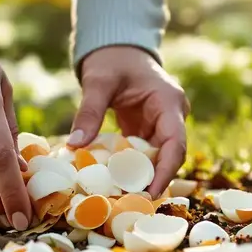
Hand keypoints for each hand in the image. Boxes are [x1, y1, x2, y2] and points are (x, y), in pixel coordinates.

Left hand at [68, 46, 188, 197]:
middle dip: (152, 181)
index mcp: (168, 102)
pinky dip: (131, 169)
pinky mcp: (148, 130)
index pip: (176, 144)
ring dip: (141, 178)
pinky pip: (144, 154)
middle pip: (169, 156)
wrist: (116, 47)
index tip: (149, 193)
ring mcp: (161, 124)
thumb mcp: (98, 82)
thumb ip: (89, 112)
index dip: (165, 172)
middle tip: (130, 205)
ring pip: (157, 158)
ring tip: (121, 200)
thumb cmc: (111, 59)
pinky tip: (114, 185)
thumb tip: (74, 145)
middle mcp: (171, 116)